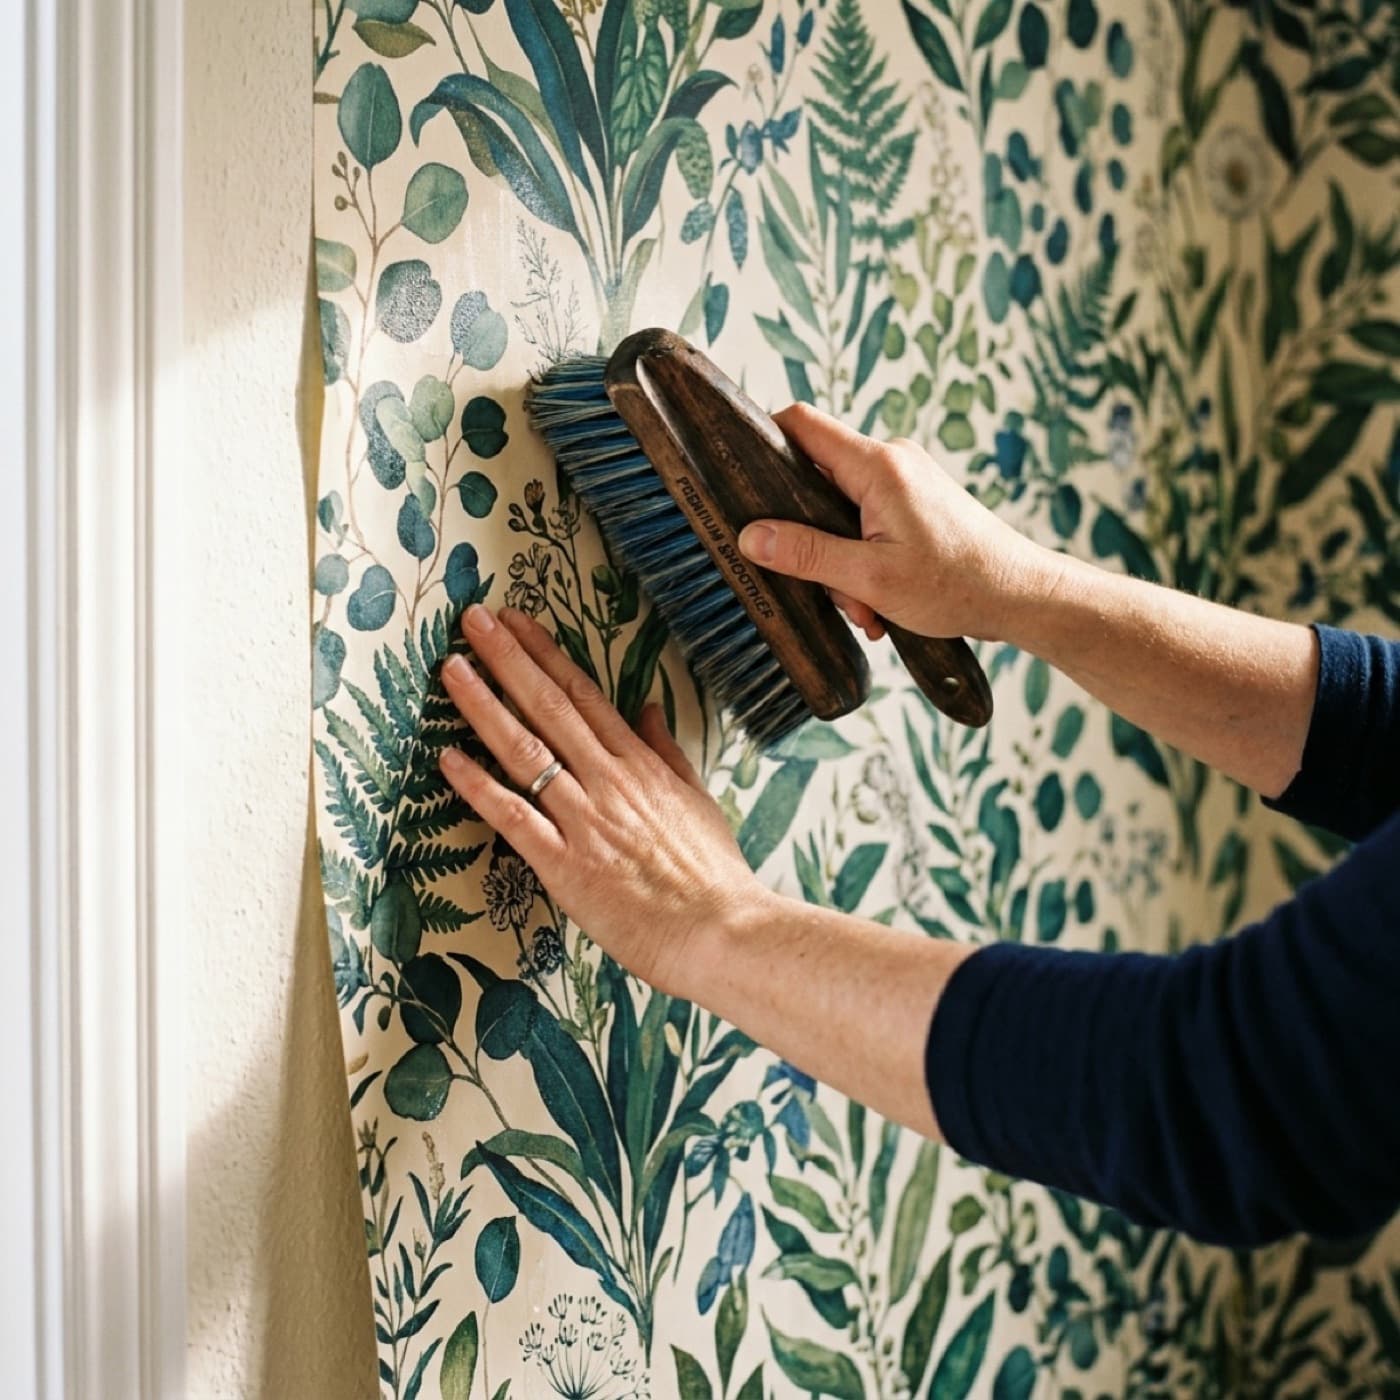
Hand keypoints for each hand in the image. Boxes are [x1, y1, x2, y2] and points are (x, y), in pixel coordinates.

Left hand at [437, 604, 767, 992]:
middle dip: (506, 658)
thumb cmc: (713, 876)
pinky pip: (513, 817)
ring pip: (524, 750)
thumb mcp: (698, 800)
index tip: (516, 621)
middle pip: (547, 707)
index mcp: (639, 764)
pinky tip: (447, 758)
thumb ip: (667, 751)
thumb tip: (648, 707)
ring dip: (483, 705)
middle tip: (472, 620)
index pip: (583, 694)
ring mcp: (584, 820)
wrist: (721, 930)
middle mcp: (607, 780)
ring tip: (452, 668)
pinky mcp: (565, 865)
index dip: (544, 653)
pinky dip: (478, 786)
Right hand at [736, 403, 1059, 643]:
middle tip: (827, 584)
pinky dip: (863, 561)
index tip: (741, 477)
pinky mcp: (914, 501)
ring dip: (841, 561)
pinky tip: (879, 600)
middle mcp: (891, 461)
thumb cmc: (958, 584)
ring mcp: (905, 480)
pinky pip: (866, 521)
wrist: (1020, 595)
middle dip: (810, 537)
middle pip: (815, 477)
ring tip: (866, 604)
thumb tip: (751, 537)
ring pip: (840, 509)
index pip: (802, 424)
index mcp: (878, 466)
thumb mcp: (870, 577)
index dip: (764, 441)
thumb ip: (806, 554)